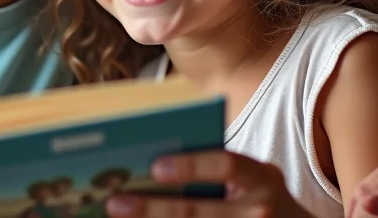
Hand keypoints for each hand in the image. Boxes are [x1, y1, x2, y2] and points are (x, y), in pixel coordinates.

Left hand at [105, 151, 312, 217]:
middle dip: (153, 209)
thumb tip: (150, 168)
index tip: (154, 167)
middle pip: (200, 212)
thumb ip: (216, 169)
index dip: (191, 166)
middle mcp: (261, 211)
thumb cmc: (261, 198)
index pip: (227, 165)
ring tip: (120, 217)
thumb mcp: (252, 179)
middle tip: (115, 203)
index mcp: (263, 177)